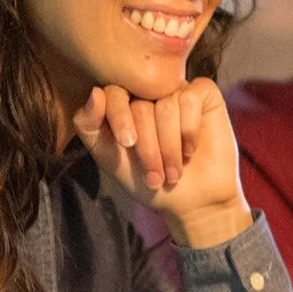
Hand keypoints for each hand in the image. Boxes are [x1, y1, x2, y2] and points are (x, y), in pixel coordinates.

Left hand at [73, 78, 250, 249]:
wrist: (192, 201)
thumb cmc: (148, 181)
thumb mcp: (108, 156)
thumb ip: (89, 125)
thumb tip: (95, 92)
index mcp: (125, 103)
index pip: (113, 93)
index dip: (119, 118)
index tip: (127, 145)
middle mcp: (150, 92)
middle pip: (141, 106)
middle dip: (147, 146)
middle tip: (155, 175)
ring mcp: (177, 91)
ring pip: (167, 106)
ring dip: (170, 147)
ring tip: (174, 171)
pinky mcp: (203, 93)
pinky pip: (190, 100)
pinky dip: (189, 131)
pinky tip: (190, 149)